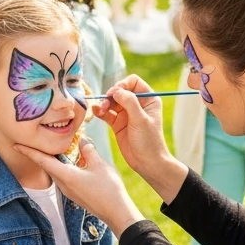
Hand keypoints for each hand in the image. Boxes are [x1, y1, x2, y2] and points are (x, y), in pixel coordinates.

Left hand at [12, 139, 144, 237]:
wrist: (116, 212)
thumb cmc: (108, 189)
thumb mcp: (99, 164)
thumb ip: (88, 150)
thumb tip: (82, 140)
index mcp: (66, 176)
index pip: (42, 160)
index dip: (29, 151)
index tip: (16, 144)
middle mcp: (63, 184)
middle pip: (47, 165)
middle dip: (39, 153)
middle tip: (32, 140)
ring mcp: (68, 191)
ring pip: (56, 171)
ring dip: (52, 160)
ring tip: (51, 147)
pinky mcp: (75, 193)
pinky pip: (64, 177)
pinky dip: (63, 166)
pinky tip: (71, 160)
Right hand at [93, 76, 187, 202]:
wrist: (147, 163)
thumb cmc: (149, 141)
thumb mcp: (141, 119)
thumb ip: (129, 102)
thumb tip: (116, 90)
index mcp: (148, 99)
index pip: (133, 82)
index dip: (123, 84)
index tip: (115, 93)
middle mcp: (137, 104)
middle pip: (120, 91)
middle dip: (111, 95)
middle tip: (105, 103)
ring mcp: (126, 114)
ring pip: (111, 101)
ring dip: (104, 103)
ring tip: (101, 109)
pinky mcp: (117, 124)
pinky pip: (106, 113)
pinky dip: (100, 111)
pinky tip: (96, 111)